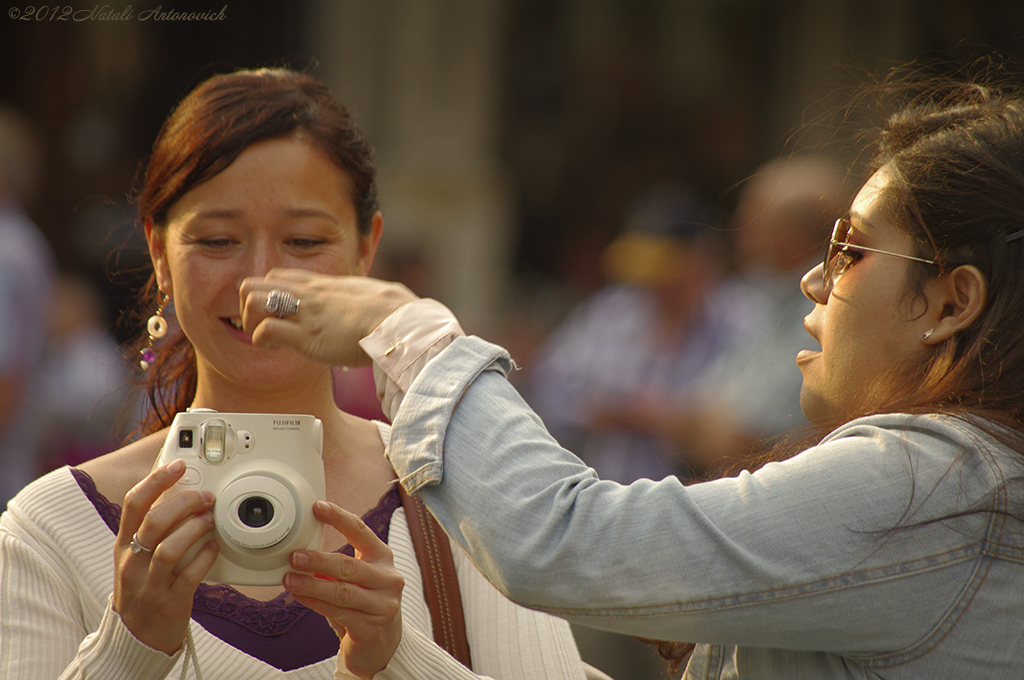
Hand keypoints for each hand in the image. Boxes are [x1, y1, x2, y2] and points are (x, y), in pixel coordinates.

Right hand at [113, 459, 218, 653]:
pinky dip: (206, 557)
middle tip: (206, 497)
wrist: (137, 636)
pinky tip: (214, 548)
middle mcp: (133, 562)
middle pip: (154, 522)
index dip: (156, 479)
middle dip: (184, 503)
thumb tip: (178, 489)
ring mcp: (150, 583)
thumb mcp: (135, 554)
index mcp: (124, 544)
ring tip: (210, 520)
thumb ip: (151, 525)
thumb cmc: (142, 585)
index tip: (178, 464)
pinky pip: (190, 575)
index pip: (134, 504)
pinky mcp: (171, 601)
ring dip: (195, 528)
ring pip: (170, 548)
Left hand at [238, 269, 418, 367]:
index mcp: (324, 285)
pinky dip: (262, 342)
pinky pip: (266, 332)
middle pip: (256, 284)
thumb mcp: (374, 294)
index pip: (278, 277)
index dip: (270, 295)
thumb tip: (382, 299)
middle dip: (251, 307)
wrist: (401, 323)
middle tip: (264, 326)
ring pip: (253, 302)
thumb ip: (365, 297)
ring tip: (267, 338)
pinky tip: (275, 350)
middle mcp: (309, 295)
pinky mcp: (307, 337)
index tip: (279, 315)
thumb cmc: (396, 312)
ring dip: (252, 322)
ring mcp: (306, 314)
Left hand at [284, 501, 403, 679]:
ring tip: (290, 579)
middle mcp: (388, 578)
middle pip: (349, 565)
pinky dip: (315, 603)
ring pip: (342, 591)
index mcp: (383, 557)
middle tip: (295, 555)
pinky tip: (300, 596)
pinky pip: (338, 612)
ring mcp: (383, 604)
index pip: (361, 530)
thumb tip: (303, 550)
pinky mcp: (372, 628)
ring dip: (312, 584)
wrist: (383, 644)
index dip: (339, 518)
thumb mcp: (358, 578)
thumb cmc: (365, 603)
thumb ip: (338, 564)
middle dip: (319, 560)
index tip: (317, 507)